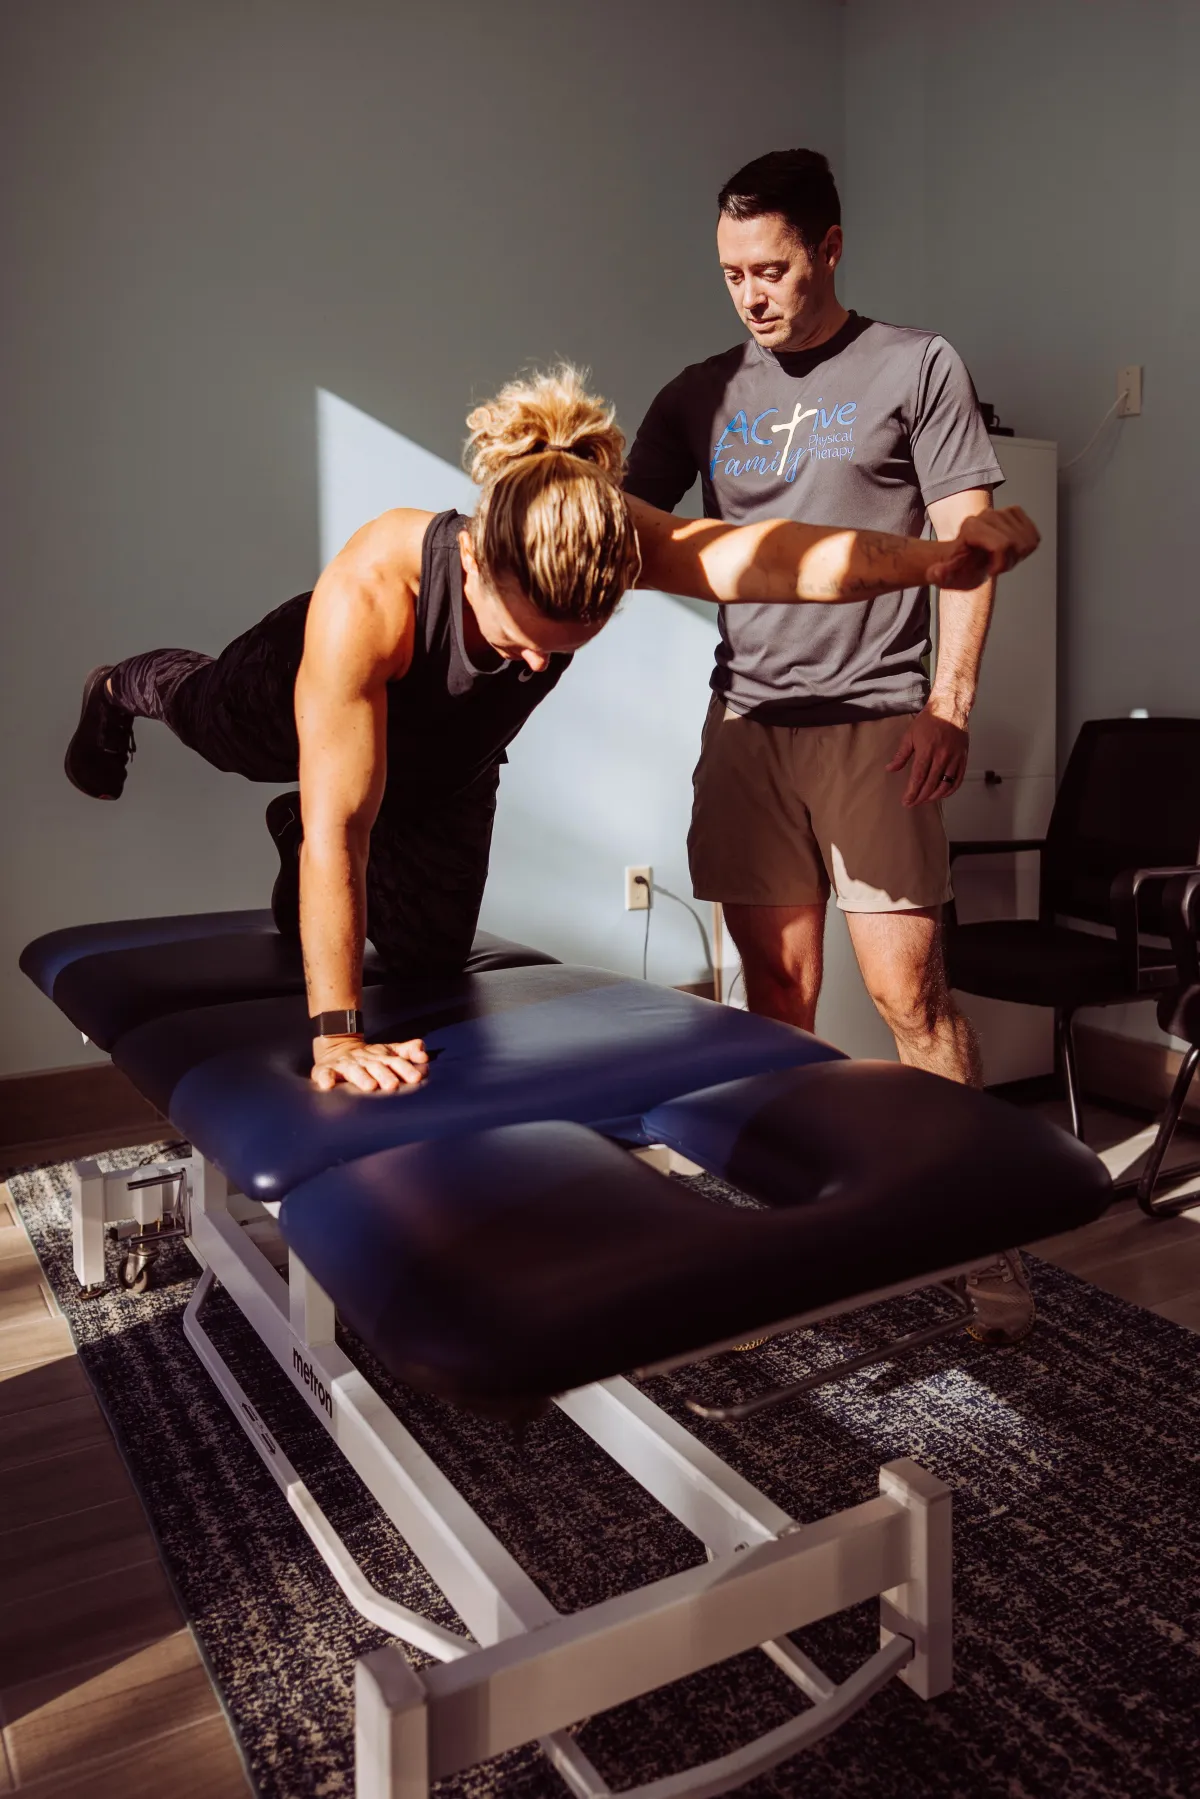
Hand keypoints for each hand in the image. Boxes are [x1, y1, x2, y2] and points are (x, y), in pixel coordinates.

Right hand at [310, 1034, 428, 1092]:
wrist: (337, 1047)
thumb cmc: (370, 1057)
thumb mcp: (390, 1051)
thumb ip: (409, 1051)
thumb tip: (424, 1055)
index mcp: (381, 1057)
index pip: (396, 1061)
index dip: (406, 1069)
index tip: (416, 1077)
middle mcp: (364, 1060)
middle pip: (376, 1066)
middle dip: (385, 1075)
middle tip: (393, 1085)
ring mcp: (345, 1065)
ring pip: (353, 1070)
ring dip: (361, 1078)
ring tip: (369, 1086)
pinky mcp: (327, 1069)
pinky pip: (325, 1073)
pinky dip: (325, 1078)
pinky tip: (328, 1085)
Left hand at [887, 706, 968, 806]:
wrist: (950, 708)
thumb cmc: (929, 720)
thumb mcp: (910, 735)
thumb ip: (901, 755)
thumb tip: (890, 769)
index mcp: (927, 750)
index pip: (918, 777)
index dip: (912, 792)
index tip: (906, 801)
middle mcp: (942, 756)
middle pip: (931, 784)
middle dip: (920, 797)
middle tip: (913, 803)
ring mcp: (955, 758)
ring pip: (945, 785)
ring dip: (935, 796)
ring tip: (925, 799)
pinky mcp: (963, 758)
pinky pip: (958, 779)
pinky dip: (950, 790)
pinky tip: (942, 794)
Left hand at [928, 506, 1039, 589]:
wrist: (963, 559)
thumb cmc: (956, 569)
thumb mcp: (944, 577)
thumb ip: (939, 575)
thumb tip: (935, 572)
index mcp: (970, 527)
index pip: (1002, 545)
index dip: (1001, 564)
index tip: (990, 571)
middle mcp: (986, 514)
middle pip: (1015, 543)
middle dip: (1009, 561)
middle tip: (994, 566)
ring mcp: (1001, 511)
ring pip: (1026, 540)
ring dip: (1018, 555)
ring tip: (1001, 559)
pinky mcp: (1014, 512)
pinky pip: (1033, 533)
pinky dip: (1026, 547)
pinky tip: (1011, 551)